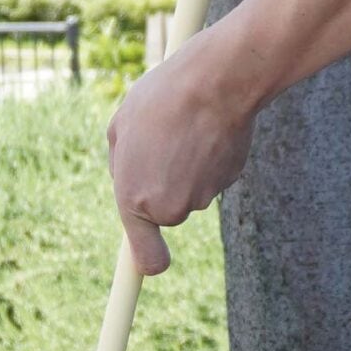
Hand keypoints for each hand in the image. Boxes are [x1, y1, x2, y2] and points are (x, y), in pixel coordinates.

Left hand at [105, 25, 258, 275]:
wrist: (215, 83)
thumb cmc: (161, 99)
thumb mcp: (121, 127)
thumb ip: (121, 164)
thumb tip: (127, 178)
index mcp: (134, 198)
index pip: (146, 256)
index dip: (147, 262)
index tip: (149, 268)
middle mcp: (170, 207)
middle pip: (167, 209)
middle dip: (162, 182)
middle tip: (160, 141)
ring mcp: (202, 197)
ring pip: (190, 189)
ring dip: (185, 164)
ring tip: (184, 127)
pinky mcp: (229, 181)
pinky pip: (213, 174)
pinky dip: (209, 156)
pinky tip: (207, 128)